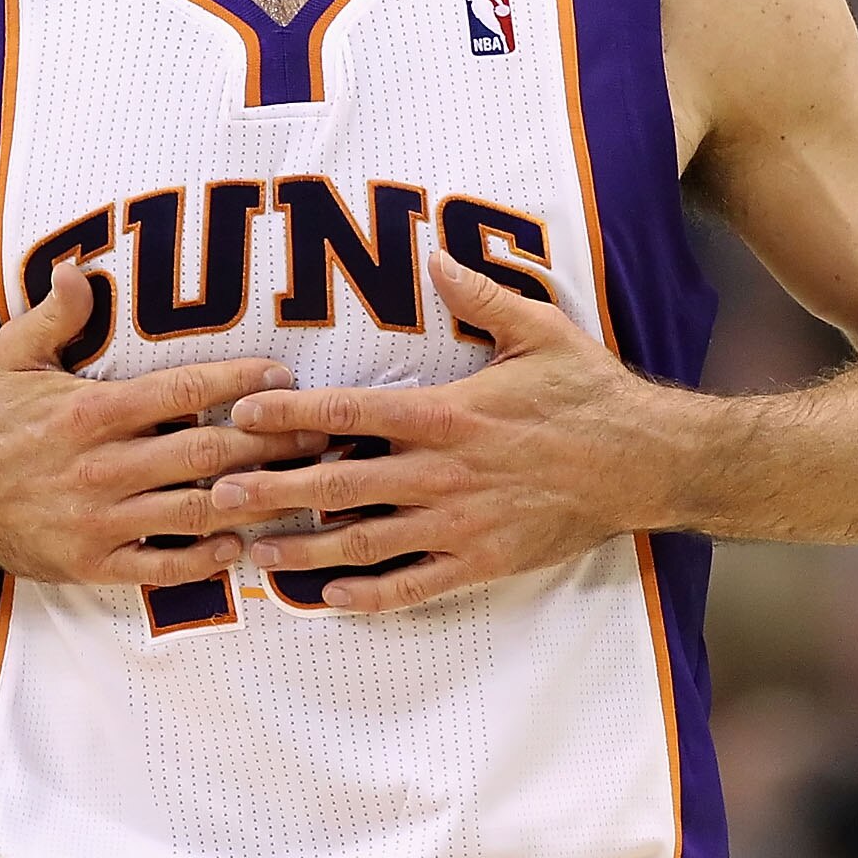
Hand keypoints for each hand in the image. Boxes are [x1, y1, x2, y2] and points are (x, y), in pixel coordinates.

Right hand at [0, 261, 324, 584]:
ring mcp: (100, 519)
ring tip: (300, 488)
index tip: (284, 375)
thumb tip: (84, 266)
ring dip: (254, 499)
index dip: (242, 379)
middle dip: (271, 442)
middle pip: (208, 451)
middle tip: (319, 434)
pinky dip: (207, 558)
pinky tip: (240, 543)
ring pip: (197, 510)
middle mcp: (102, 466)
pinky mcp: (93, 563)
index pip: (185, 390)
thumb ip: (56, 312)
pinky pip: (163, 566)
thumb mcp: (12, 355)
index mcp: (91, 411)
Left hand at [208, 253, 703, 610]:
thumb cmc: (588, 394)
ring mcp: (458, 525)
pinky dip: (365, 597)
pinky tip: (325, 601)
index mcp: (446, 414)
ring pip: (363, 544)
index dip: (287, 414)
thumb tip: (431, 256)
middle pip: (336, 485)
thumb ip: (477, 295)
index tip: (239, 412)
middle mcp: (441, 474)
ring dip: (301, 551)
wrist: (644, 462)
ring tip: (250, 552)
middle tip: (213, 494)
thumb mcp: (538, 329)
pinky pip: (411, 587)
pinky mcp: (481, 563)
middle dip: (270, 489)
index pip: (347, 414)